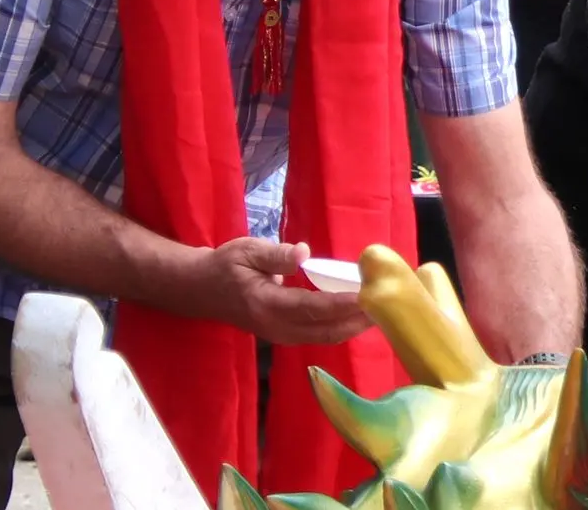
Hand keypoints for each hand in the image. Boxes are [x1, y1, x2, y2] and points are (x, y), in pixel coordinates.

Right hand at [189, 237, 372, 345]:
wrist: (200, 289)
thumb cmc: (225, 265)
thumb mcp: (246, 250)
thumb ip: (276, 254)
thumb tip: (304, 253)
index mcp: (267, 304)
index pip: (312, 308)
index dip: (342, 304)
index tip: (368, 296)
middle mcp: (277, 327)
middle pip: (325, 330)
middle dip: (357, 320)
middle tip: (387, 305)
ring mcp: (281, 335)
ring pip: (325, 337)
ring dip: (353, 327)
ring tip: (381, 311)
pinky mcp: (285, 335)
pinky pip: (319, 335)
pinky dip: (341, 327)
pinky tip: (359, 315)